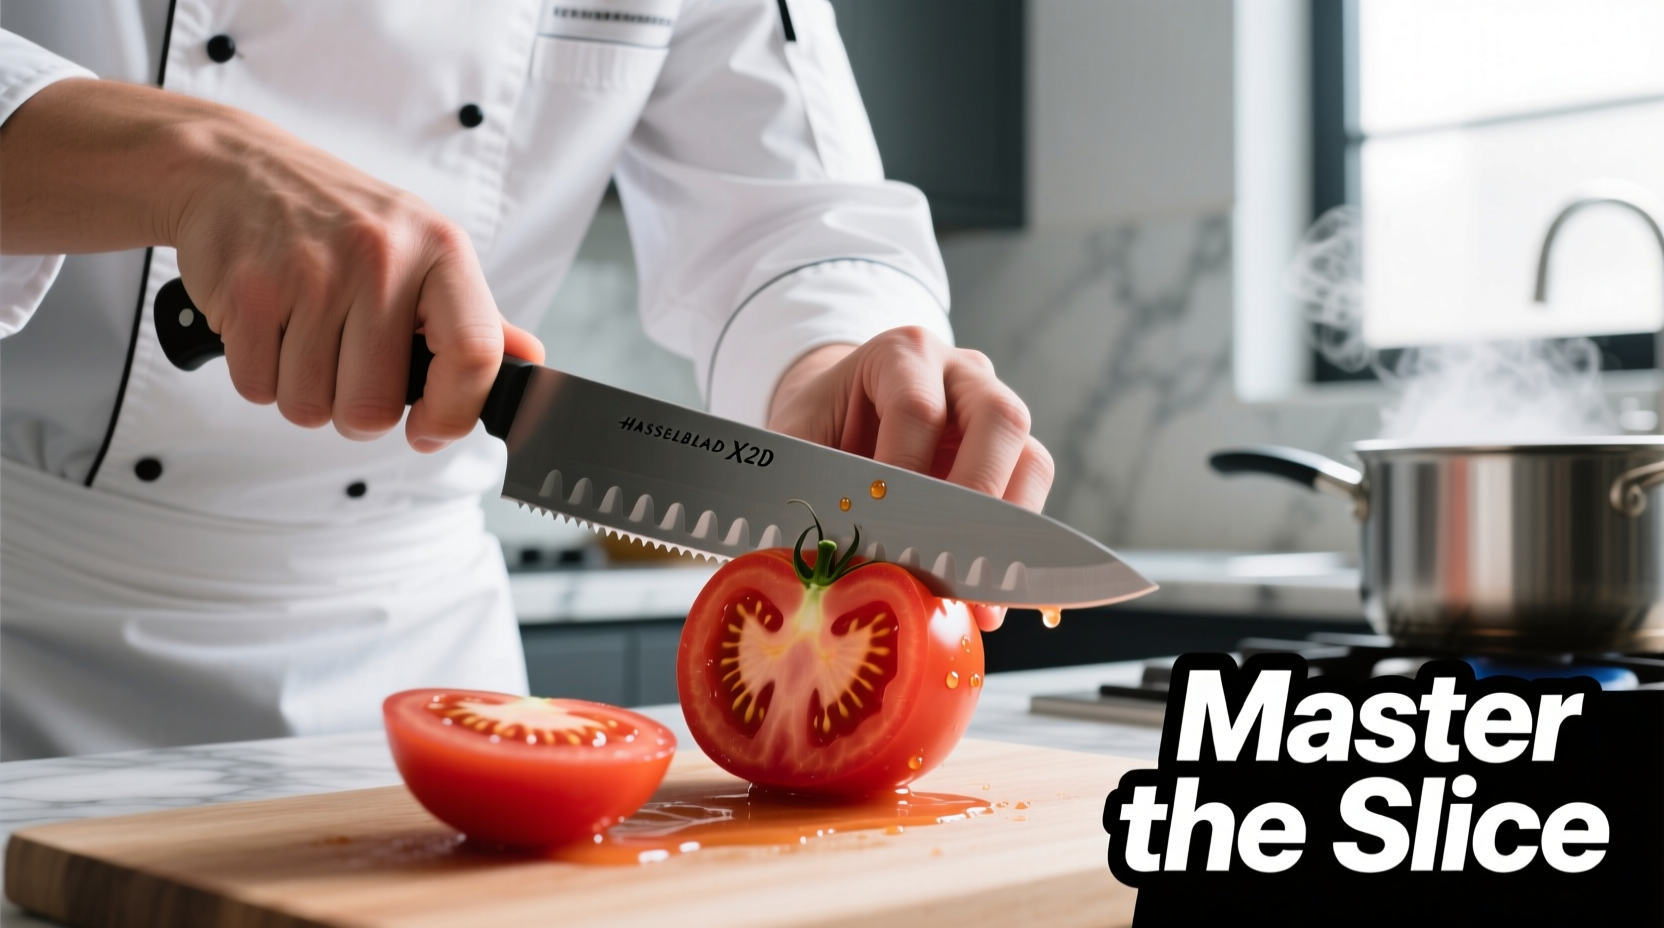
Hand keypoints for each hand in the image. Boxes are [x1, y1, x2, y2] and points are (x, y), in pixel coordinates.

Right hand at [1, 79, 542, 450]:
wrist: (233, 166)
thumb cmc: (337, 219)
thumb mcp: (422, 249)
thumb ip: (475, 316)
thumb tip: (527, 362)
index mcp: (439, 250)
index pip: (474, 355)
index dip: (454, 414)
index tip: (430, 430)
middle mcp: (381, 257)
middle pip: (375, 407)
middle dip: (357, 411)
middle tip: (347, 370)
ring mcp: (311, 273)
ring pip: (311, 407)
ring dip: (304, 392)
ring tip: (304, 337)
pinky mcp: (248, 292)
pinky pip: (259, 388)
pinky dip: (261, 376)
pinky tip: (269, 328)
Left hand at [767, 327, 1054, 630]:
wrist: (841, 412)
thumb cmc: (821, 424)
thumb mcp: (797, 441)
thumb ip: (807, 486)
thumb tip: (820, 558)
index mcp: (902, 355)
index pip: (918, 408)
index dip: (904, 471)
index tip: (884, 525)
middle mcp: (961, 374)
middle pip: (999, 419)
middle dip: (976, 494)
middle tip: (947, 554)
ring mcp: (995, 413)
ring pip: (1031, 459)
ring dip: (1007, 526)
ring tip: (975, 582)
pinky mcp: (1012, 456)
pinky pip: (1030, 495)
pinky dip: (1011, 546)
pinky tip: (984, 591)